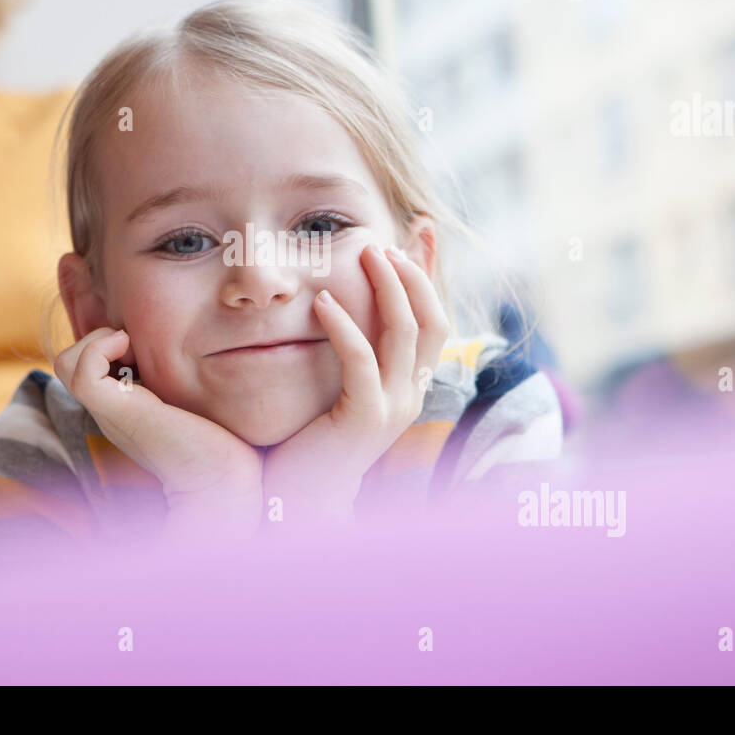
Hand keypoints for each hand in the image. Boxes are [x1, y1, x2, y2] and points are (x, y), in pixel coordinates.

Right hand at [54, 327, 264, 540]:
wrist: (223, 482)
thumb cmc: (222, 444)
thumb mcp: (196, 402)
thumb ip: (184, 385)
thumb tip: (202, 351)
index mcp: (125, 408)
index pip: (88, 366)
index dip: (110, 343)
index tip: (146, 348)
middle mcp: (111, 411)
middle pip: (69, 363)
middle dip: (98, 337)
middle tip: (137, 347)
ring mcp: (111, 412)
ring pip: (66, 364)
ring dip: (96, 341)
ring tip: (132, 348)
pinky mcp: (118, 412)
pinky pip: (80, 372)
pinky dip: (99, 348)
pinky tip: (132, 350)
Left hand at [261, 244, 449, 525]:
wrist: (299, 505)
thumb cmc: (308, 443)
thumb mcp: (335, 387)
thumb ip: (347, 350)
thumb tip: (334, 300)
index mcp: (409, 386)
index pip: (435, 318)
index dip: (431, 273)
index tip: (422, 228)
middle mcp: (411, 396)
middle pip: (434, 320)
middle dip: (414, 273)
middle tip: (382, 240)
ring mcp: (392, 409)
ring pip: (407, 333)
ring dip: (387, 287)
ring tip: (362, 253)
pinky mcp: (363, 420)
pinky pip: (362, 362)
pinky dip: (344, 326)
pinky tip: (320, 301)